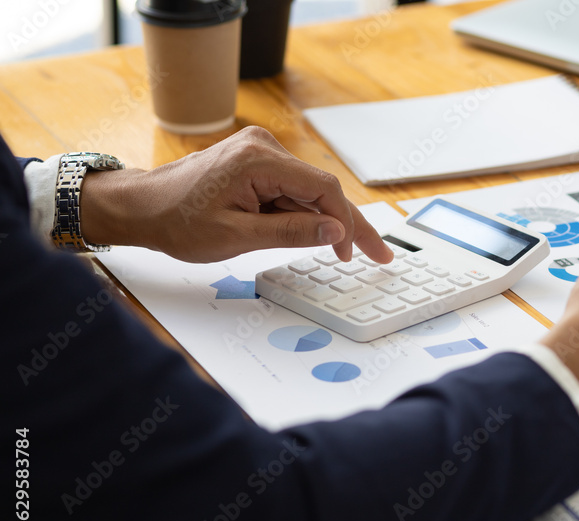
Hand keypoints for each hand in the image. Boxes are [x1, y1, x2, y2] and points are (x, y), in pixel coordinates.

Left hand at [78, 126, 392, 263]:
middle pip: (322, 188)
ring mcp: (260, 153)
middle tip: (378, 253)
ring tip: (347, 252)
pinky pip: (292, 190)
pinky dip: (304, 214)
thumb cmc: (176, 221)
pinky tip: (314, 236)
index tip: (358, 252)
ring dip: (324, 223)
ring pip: (309, 191)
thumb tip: (336, 232)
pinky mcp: (256, 163)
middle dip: (349, 224)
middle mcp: (263, 147)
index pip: (322, 188)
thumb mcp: (237, 237)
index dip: (347, 223)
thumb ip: (290, 233)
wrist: (140, 207)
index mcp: (258, 160)